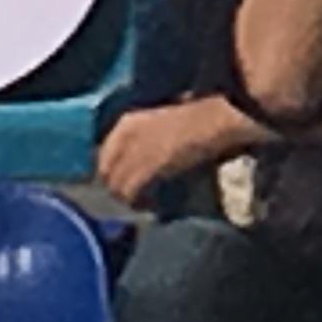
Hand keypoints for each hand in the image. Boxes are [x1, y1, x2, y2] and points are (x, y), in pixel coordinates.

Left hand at [97, 98, 258, 208]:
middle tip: (137, 197)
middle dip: (120, 188)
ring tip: (147, 203)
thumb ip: (145, 139)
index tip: (128, 183)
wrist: (217, 117)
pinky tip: (154, 204)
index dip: (114, 173)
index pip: (104, 156)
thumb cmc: (197, 117)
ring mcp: (134, 150)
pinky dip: (141, 202)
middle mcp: (124, 135)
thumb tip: (140, 160)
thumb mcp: (162, 123)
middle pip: (106, 174)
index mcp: (127, 122)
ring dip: (130, 199)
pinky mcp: (147, 166)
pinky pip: (130, 193)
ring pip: (115, 187)